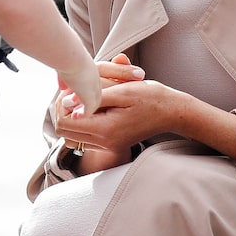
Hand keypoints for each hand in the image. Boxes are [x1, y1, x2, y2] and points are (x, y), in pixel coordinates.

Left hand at [57, 53, 147, 168]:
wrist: (172, 112)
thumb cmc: (151, 97)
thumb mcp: (122, 90)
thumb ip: (94, 97)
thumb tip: (68, 101)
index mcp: (105, 129)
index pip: (65, 122)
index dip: (63, 104)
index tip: (73, 89)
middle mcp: (104, 142)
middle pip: (64, 132)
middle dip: (63, 112)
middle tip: (74, 94)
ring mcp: (107, 145)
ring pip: (71, 136)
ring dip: (71, 118)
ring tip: (83, 100)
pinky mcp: (111, 144)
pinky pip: (84, 137)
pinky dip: (81, 123)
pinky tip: (92, 108)